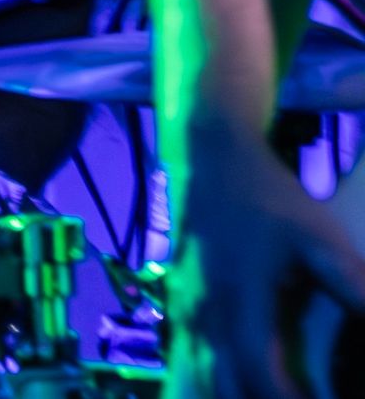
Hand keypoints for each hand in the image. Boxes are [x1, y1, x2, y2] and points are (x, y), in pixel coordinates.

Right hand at [167, 121, 364, 398]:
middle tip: (301, 398)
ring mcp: (191, 309)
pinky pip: (196, 357)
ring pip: (204, 374)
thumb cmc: (270, 199)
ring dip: (235, 393)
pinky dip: (220, 380)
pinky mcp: (185, 303)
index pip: (259, 372)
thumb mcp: (318, 237)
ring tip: (277, 391)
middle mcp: (208, 312)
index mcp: (241, 300)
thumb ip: (351, 283)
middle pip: (223, 384)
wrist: (215, 159)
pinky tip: (244, 383)